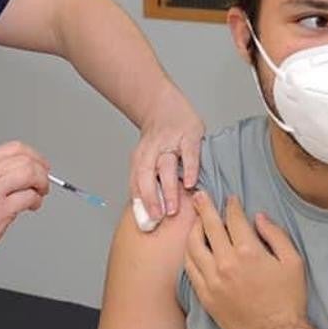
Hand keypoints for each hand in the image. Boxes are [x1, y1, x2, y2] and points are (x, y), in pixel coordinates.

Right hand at [0, 141, 50, 262]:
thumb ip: (1, 172)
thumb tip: (31, 169)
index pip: (16, 148)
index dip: (34, 155)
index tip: (41, 165)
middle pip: (26, 160)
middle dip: (42, 171)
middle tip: (43, 183)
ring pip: (30, 174)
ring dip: (42, 184)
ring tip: (38, 194)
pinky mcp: (1, 210)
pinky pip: (29, 197)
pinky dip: (36, 200)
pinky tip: (32, 206)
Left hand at [132, 86, 204, 223]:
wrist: (164, 106)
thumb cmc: (158, 140)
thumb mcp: (148, 158)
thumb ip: (148, 181)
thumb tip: (146, 214)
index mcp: (141, 158)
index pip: (137, 182)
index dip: (140, 202)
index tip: (146, 222)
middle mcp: (152, 150)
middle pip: (148, 176)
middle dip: (152, 198)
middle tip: (159, 218)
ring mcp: (170, 141)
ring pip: (166, 167)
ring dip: (168, 188)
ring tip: (173, 209)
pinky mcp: (189, 134)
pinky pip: (189, 154)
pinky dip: (189, 168)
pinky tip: (190, 183)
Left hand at [184, 191, 315, 328]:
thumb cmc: (288, 299)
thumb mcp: (293, 262)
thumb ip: (276, 235)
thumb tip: (259, 216)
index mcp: (248, 252)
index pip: (233, 219)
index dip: (231, 205)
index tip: (229, 199)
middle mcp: (225, 263)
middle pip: (209, 226)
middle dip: (204, 207)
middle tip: (199, 196)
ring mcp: (212, 279)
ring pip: (193, 246)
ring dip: (193, 229)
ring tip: (196, 221)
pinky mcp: (204, 294)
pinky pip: (189, 268)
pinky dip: (189, 254)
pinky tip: (193, 248)